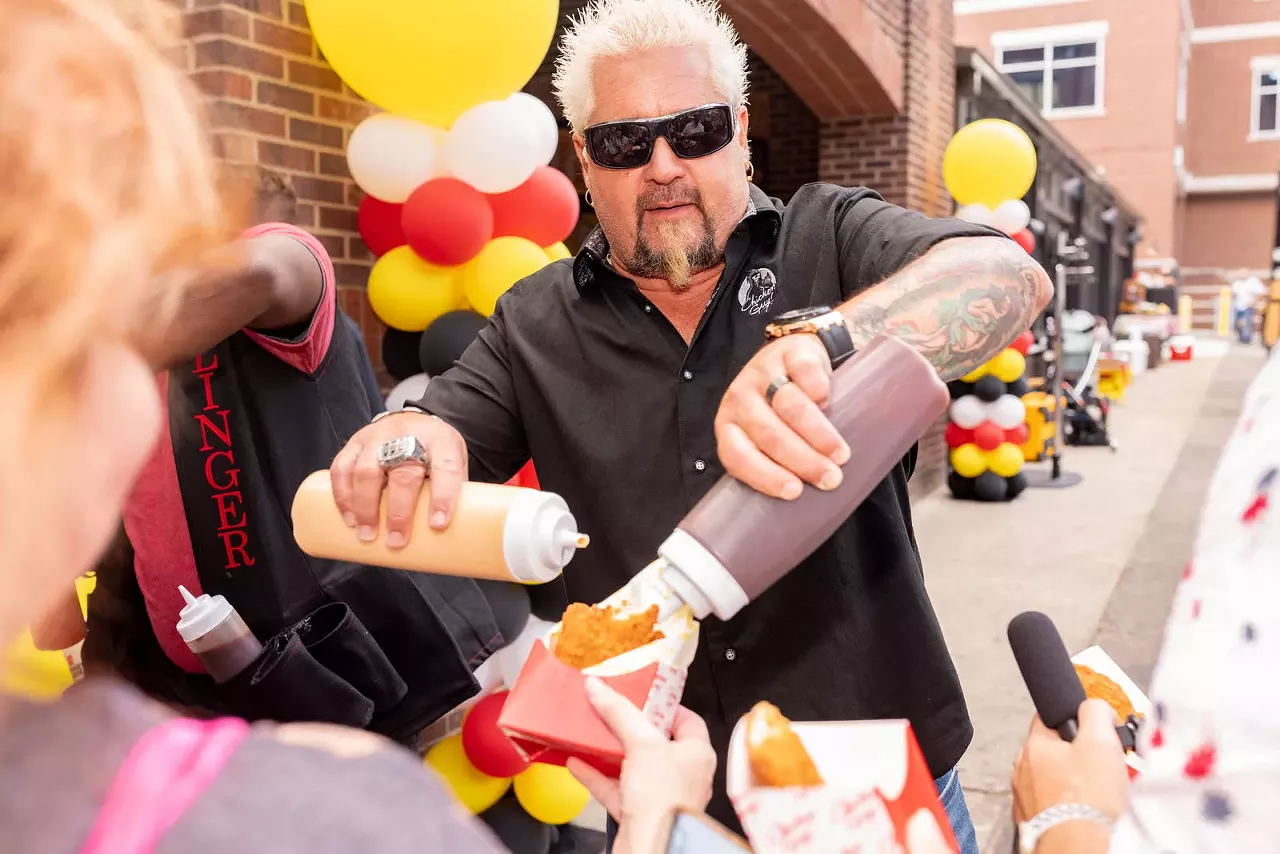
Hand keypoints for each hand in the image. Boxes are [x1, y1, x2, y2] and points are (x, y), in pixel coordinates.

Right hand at [328, 412, 467, 546]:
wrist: (414, 421)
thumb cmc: (434, 450)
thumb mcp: (453, 462)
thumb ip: (452, 492)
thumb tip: (448, 536)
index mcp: (441, 442)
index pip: (446, 468)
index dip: (443, 497)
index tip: (438, 525)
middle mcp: (409, 436)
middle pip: (403, 473)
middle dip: (398, 512)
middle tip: (396, 541)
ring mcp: (378, 437)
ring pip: (367, 470)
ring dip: (365, 507)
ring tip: (367, 534)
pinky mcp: (355, 442)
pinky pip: (342, 467)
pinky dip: (342, 495)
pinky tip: (349, 517)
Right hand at [567, 678, 715, 853]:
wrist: (651, 848)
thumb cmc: (663, 800)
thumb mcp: (642, 744)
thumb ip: (620, 713)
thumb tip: (599, 687)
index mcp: (696, 754)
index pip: (687, 721)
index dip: (666, 707)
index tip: (644, 697)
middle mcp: (682, 775)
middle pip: (655, 743)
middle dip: (631, 728)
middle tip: (612, 711)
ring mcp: (659, 796)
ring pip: (633, 767)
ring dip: (610, 751)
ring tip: (592, 733)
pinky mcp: (639, 813)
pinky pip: (616, 789)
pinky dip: (596, 776)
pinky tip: (578, 763)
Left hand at [715, 334, 850, 498]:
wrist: (795, 357)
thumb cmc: (781, 412)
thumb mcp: (767, 437)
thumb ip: (774, 462)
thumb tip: (803, 514)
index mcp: (728, 427)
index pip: (736, 456)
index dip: (764, 476)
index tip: (795, 492)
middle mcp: (739, 399)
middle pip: (769, 434)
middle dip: (802, 460)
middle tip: (831, 478)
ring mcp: (762, 372)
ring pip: (789, 406)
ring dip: (818, 434)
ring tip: (841, 454)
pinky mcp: (788, 352)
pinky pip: (804, 374)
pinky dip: (819, 391)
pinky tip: (830, 404)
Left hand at [1013, 699, 1128, 825]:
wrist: (1076, 844)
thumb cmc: (1086, 798)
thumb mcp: (1100, 741)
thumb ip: (1096, 712)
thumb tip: (1093, 705)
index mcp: (1034, 746)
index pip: (1046, 716)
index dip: (1072, 719)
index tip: (1089, 729)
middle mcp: (1022, 769)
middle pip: (1051, 750)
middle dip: (1076, 754)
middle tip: (1100, 765)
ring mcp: (1024, 796)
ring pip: (1050, 778)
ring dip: (1071, 780)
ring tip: (1096, 791)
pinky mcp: (1032, 819)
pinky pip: (1050, 802)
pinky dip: (1065, 803)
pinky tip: (1082, 809)